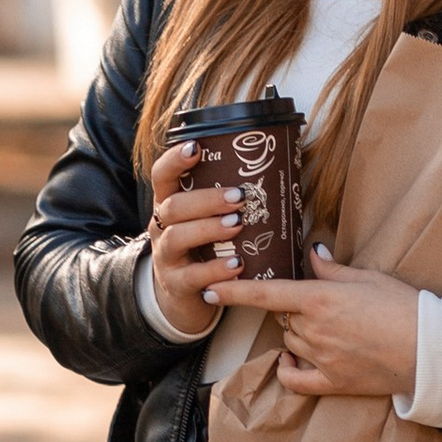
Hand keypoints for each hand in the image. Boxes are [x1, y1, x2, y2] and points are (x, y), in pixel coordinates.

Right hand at [145, 136, 241, 339]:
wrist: (185, 295)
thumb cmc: (205, 248)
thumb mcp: (206, 221)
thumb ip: (226, 200)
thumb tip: (278, 167)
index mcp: (169, 204)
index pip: (162, 176)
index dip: (174, 160)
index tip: (196, 147)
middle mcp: (162, 228)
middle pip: (173, 206)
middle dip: (206, 199)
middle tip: (239, 197)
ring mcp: (166, 257)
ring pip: (177, 237)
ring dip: (209, 229)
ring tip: (237, 226)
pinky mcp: (176, 285)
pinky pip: (192, 276)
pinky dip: (215, 270)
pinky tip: (236, 265)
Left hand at [208, 246, 420, 398]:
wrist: (430, 350)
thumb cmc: (405, 308)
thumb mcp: (369, 278)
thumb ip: (332, 268)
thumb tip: (311, 251)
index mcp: (321, 299)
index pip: (266, 294)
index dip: (234, 292)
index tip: (211, 289)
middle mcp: (315, 329)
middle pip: (282, 317)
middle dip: (291, 309)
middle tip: (319, 304)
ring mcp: (322, 358)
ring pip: (290, 342)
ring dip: (297, 334)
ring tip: (328, 328)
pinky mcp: (333, 382)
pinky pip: (296, 379)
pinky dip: (290, 370)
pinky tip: (292, 362)